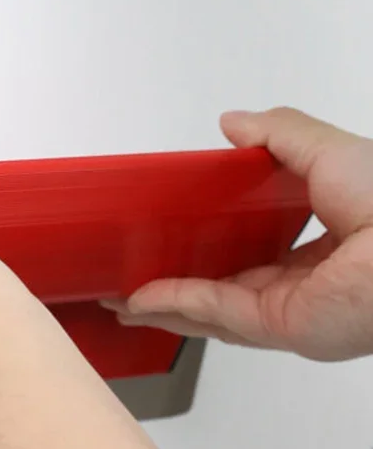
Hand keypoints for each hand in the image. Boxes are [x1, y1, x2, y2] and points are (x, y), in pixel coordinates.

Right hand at [104, 107, 372, 360]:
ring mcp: (287, 309)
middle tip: (136, 280)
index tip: (174, 238)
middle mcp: (302, 285)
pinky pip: (213, 313)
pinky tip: (140, 297)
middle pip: (223, 291)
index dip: (210, 248)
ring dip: (163, 305)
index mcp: (320, 246)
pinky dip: (174, 303)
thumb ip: (278, 134)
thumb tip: (234, 122)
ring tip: (122, 298)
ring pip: (209, 311)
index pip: (254, 254)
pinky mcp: (275, 325)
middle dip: (175, 290)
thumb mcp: (328, 148)